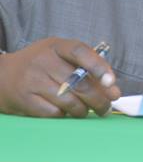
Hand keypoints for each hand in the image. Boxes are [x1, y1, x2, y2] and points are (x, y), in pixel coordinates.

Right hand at [0, 38, 120, 116]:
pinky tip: (68, 113)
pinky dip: (65, 115)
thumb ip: (84, 66)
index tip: (111, 82)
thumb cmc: (40, 65)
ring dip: (84, 109)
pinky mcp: (25, 100)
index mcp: (57, 46)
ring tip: (89, 111)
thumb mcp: (59, 55)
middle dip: (99, 98)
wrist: (1, 76)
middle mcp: (44, 61)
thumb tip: (111, 88)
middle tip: (107, 106)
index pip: (81, 52)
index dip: (98, 67)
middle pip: (78, 82)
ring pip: (68, 100)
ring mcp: (33, 80)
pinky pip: (53, 112)